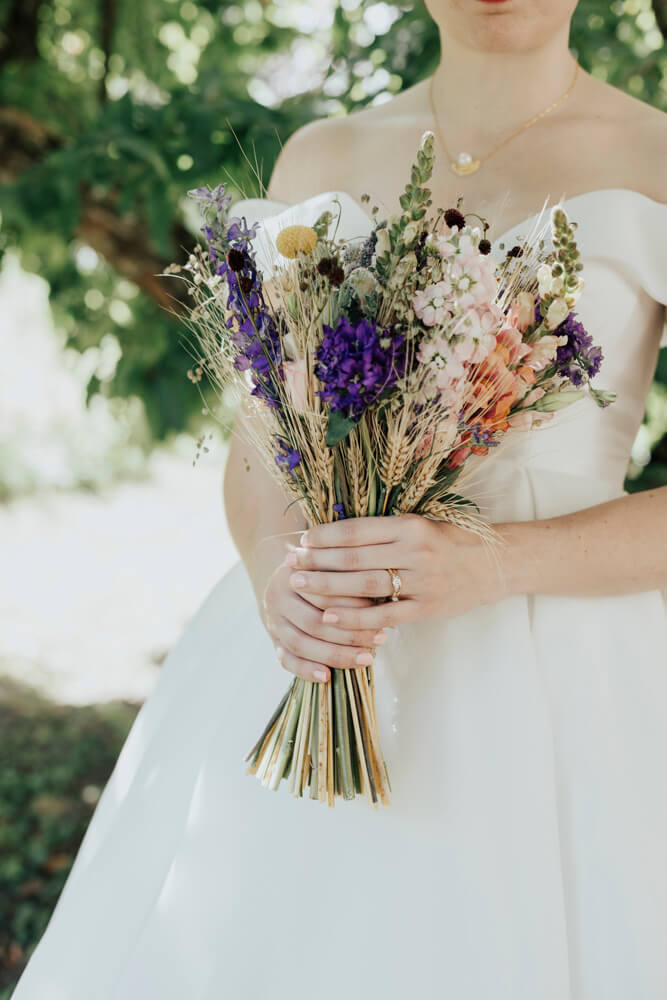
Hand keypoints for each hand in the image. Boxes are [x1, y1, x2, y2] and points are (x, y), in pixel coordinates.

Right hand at [261, 557, 387, 684]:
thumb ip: (354, 576)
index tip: (383, 611)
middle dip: (349, 634)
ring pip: (300, 643)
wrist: (289, 579)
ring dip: (335, 655)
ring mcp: (273, 620)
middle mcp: (277, 596)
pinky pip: (286, 660)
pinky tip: (327, 676)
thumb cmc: (325, 570)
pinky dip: (305, 670)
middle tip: (381, 639)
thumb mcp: (335, 565)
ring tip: (366, 659)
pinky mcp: (273, 641)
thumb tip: (390, 596)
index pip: (325, 593)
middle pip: (313, 621)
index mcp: (294, 573)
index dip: (354, 605)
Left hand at [286, 513, 504, 631]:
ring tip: (301, 586)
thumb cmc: (449, 542)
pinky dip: (354, 618)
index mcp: (409, 525)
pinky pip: (383, 615)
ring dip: (327, 587)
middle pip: (354, 558)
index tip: (301, 540)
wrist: (494, 564)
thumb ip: (383, 532)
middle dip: (317, 561)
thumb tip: (334, 536)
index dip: (324, 537)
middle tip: (290, 564)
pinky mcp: (426, 608)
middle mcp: (414, 551)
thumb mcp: (419, 524)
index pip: (356, 530)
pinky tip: (330, 618)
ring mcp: (421, 582)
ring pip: (364, 586)